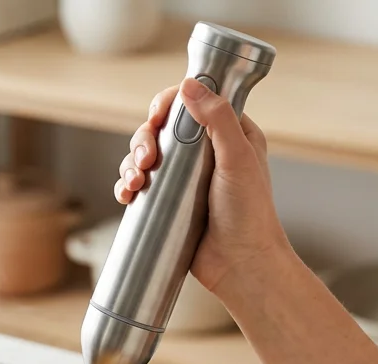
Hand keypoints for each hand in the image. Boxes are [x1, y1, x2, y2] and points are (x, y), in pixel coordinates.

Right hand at [117, 78, 293, 296]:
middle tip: (146, 158)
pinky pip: (141, 185)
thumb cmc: (250, 216)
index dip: (169, 104)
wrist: (241, 266)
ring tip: (135, 183)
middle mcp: (206, 153)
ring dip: (131, 163)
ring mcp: (185, 179)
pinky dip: (127, 186)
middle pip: (162, 128)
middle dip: (145, 138)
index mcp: (231, 134)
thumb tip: (190, 84)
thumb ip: (218, 119)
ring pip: (146, 155)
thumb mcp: (238, 160)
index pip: (193, 102)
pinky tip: (127, 195)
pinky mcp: (169, 203)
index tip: (156, 116)